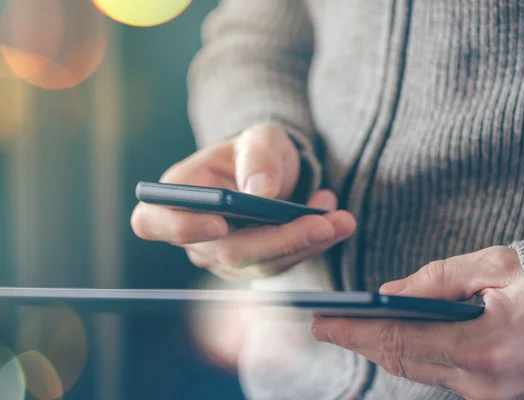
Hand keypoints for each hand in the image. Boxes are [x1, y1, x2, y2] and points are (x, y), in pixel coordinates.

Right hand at [131, 124, 355, 279]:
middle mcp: (193, 233)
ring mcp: (221, 256)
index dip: (182, 228)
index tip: (220, 223)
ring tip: (342, 219)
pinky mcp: (251, 266)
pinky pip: (281, 265)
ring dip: (306, 245)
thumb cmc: (255, 151)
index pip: (154, 222)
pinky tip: (335, 222)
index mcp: (178, 194)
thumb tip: (261, 192)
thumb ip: (258, 157)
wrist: (271, 172)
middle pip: (225, 252)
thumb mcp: (260, 138)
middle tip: (324, 223)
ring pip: (261, 264)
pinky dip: (311, 246)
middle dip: (279, 240)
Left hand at [311, 246, 523, 399]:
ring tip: (346, 330)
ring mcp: (489, 398)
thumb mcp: (495, 266)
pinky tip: (387, 341)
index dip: (357, 332)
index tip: (323, 321)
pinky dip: (408, 357)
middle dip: (359, 342)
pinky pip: (436, 376)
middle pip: (403, 362)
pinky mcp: (491, 399)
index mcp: (488, 347)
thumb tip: (387, 295)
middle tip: (323, 325)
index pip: (403, 341)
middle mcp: (486, 384)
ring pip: (417, 372)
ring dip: (379, 350)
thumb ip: (438, 280)